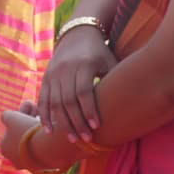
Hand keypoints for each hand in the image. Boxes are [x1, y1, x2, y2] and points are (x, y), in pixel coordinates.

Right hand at [42, 20, 113, 144]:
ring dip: (63, 123)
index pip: (83, 91)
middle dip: (77, 122)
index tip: (97, 126)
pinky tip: (49, 130)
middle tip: (86, 139)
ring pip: (54, 102)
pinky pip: (43, 99)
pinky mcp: (46, 78)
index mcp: (83, 64)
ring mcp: (53, 74)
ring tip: (72, 139)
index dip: (89, 110)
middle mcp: (65, 69)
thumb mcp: (109, 62)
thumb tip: (130, 104)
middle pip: (68, 100)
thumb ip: (114, 80)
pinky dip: (44, 116)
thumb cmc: (100, 53)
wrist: (77, 35)